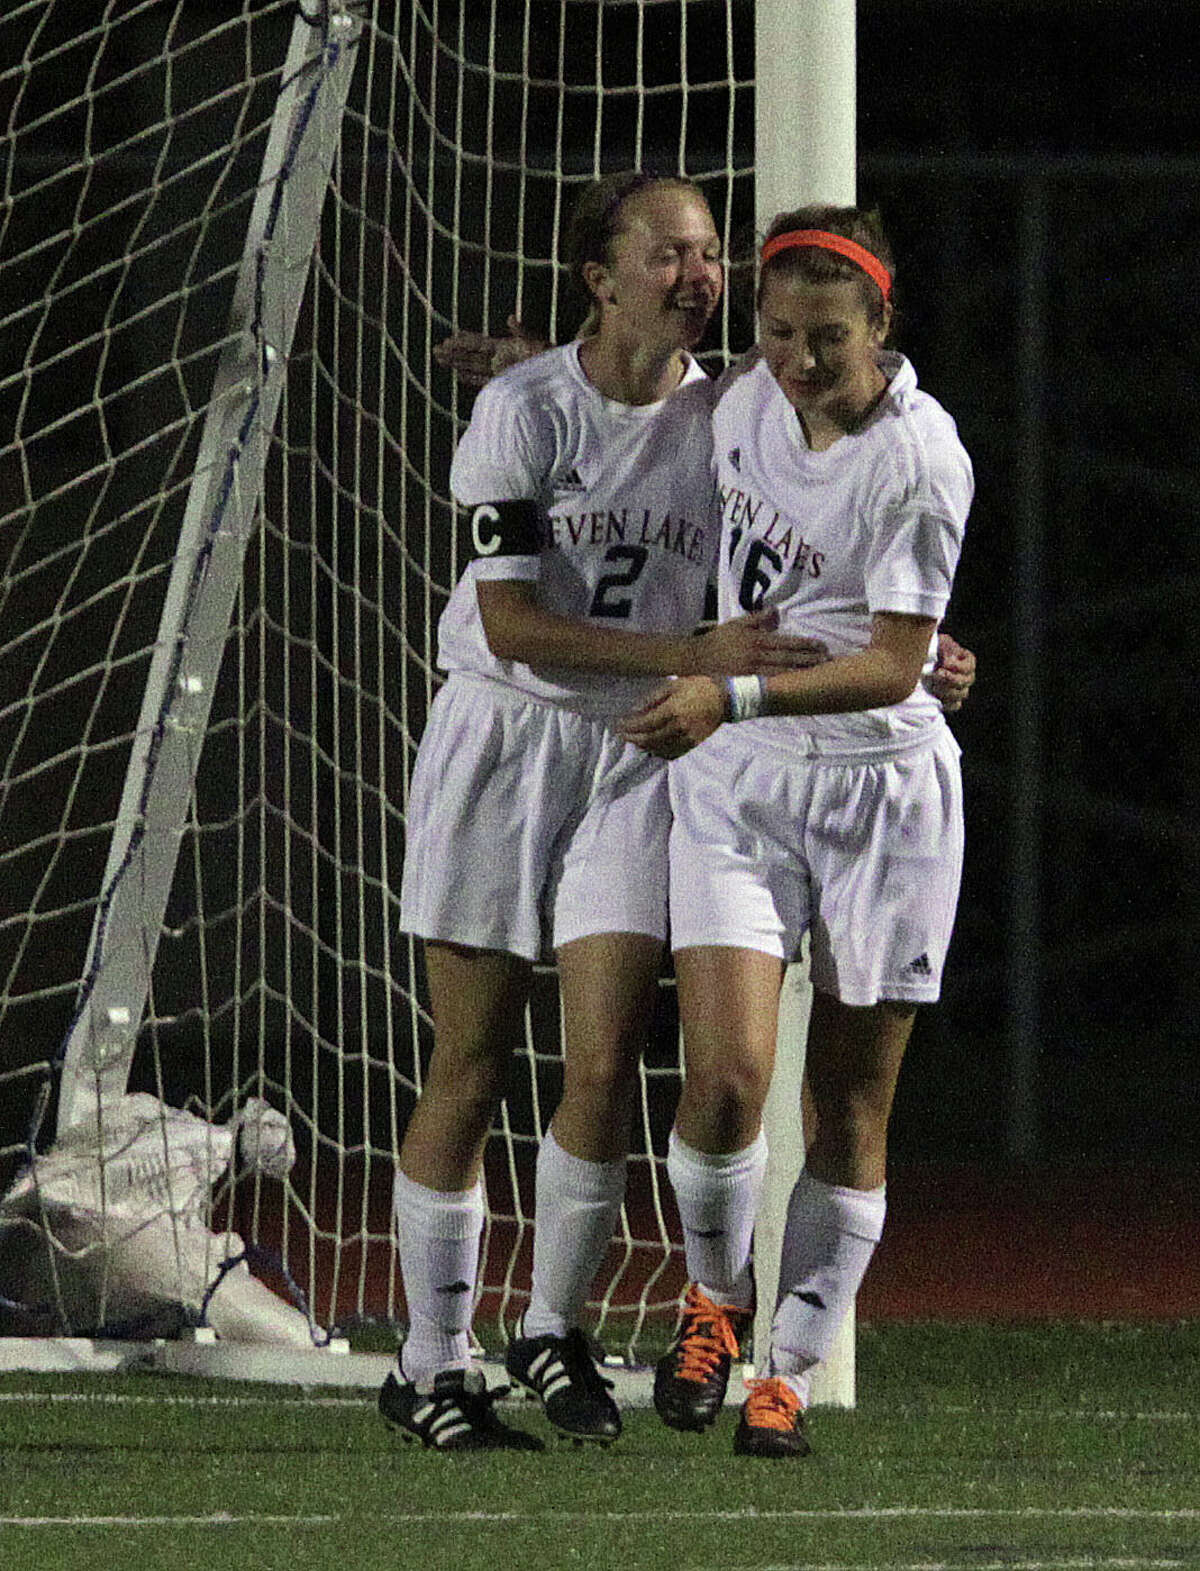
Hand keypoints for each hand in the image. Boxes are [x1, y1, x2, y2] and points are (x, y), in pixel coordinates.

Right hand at [432, 314, 546, 386]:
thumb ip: (521, 332)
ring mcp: (500, 370)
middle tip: (435, 350)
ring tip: (440, 360)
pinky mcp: (504, 382)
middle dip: (453, 353)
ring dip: (456, 364)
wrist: (562, 374)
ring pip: (472, 367)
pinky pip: (482, 381)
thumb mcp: (536, 342)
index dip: (463, 342)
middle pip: (470, 355)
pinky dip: (470, 379)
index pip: (478, 344)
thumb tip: (510, 318)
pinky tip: (459, 377)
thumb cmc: (551, 357)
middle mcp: (499, 358)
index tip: (449, 339)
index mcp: (505, 347)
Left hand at [619, 676, 724, 757]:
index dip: (629, 727)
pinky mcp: (694, 743)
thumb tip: (635, 710)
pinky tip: (652, 748)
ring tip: (634, 741)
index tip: (619, 725)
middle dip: (633, 738)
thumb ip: (653, 699)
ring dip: (644, 746)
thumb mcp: (673, 685)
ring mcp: (687, 738)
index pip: (644, 723)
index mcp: (673, 710)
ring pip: (660, 748)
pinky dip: (659, 753)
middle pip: (649, 739)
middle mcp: (679, 727)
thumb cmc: (698, 687)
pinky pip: (673, 753)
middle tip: (622, 736)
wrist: (724, 698)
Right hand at [683, 609, 827, 676]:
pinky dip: (783, 686)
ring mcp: (750, 672)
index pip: (786, 642)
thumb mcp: (737, 624)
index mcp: (756, 640)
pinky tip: (795, 687)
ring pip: (781, 673)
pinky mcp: (744, 684)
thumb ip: (758, 619)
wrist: (694, 659)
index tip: (821, 646)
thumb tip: (776, 612)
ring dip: (800, 673)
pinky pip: (767, 685)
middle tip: (827, 661)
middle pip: (787, 659)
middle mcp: (756, 656)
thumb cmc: (717, 641)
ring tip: (817, 674)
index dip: (805, 645)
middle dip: (809, 660)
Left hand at [926, 632, 975, 713]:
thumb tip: (947, 660)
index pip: (968, 667)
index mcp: (968, 661)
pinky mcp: (951, 701)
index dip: (957, 666)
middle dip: (949, 678)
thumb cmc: (933, 650)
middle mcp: (968, 677)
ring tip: (932, 684)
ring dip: (945, 690)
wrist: (923, 663)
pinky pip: (954, 706)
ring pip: (959, 694)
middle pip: (965, 682)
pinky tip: (935, 696)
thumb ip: (945, 646)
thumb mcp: (939, 643)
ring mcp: (961, 690)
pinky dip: (946, 703)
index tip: (944, 663)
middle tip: (936, 673)